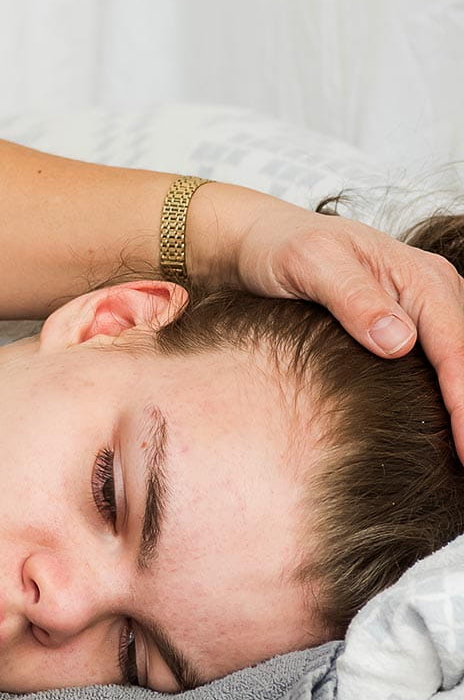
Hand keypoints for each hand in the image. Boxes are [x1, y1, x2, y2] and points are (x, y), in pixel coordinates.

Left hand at [228, 200, 463, 455]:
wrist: (257, 242)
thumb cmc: (280, 248)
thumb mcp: (310, 265)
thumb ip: (353, 299)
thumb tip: (399, 342)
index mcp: (421, 278)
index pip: (457, 350)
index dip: (463, 403)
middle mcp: (433, 292)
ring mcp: (423, 310)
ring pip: (459, 363)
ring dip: (460, 405)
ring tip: (457, 457)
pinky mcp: (406, 326)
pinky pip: (439, 363)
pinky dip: (444, 396)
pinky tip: (437, 432)